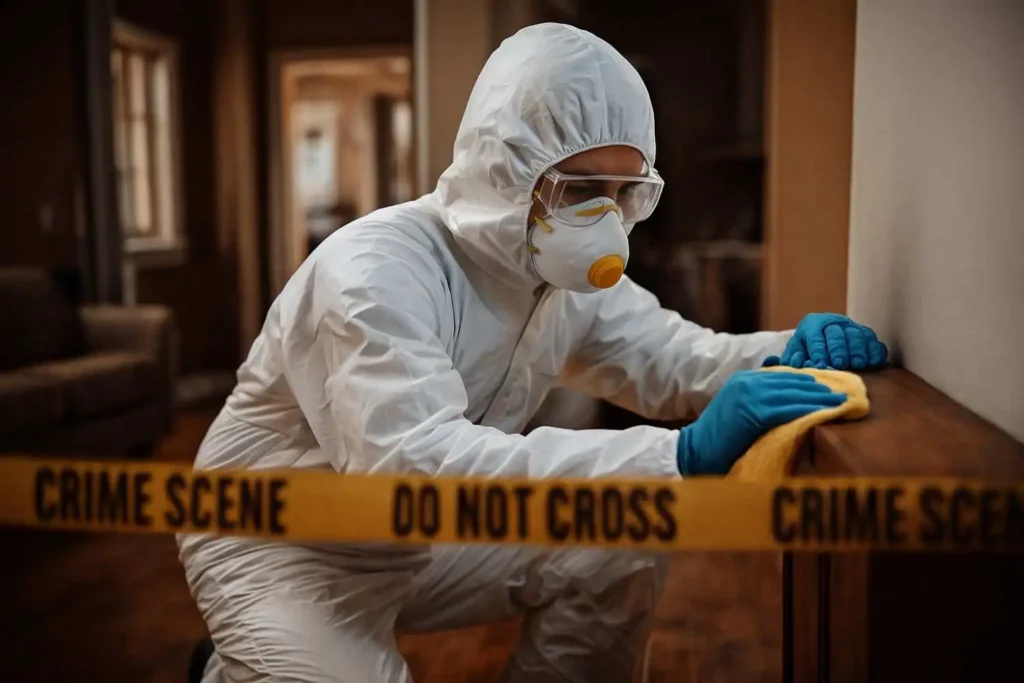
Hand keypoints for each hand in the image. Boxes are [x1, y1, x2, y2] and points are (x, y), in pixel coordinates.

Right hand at [676, 370, 846, 475]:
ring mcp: (748, 395)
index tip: (828, 388)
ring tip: (840, 403)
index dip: (808, 382)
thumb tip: (791, 406)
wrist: (694, 452)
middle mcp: (746, 382)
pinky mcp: (751, 411)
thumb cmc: (718, 439)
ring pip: (792, 393)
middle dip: (819, 388)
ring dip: (819, 398)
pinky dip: (807, 410)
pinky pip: (786, 408)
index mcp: (743, 380)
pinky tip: (824, 413)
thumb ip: (760, 404)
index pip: (783, 375)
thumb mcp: (739, 412)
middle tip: (843, 394)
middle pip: (791, 381)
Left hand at [762, 313, 887, 370]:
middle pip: (837, 333)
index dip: (818, 350)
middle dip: (838, 349)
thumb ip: (787, 359)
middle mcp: (833, 322)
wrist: (823, 341)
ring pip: (857, 335)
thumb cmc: (806, 351)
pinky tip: (872, 362)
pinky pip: (873, 341)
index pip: (815, 336)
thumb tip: (773, 361)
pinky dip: (874, 351)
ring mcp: (852, 327)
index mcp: (812, 324)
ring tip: (856, 364)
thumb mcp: (794, 352)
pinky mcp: (867, 334)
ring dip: (857, 350)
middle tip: (840, 363)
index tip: (820, 364)